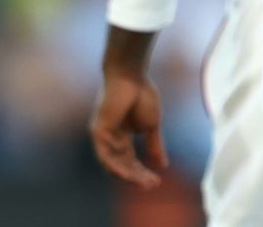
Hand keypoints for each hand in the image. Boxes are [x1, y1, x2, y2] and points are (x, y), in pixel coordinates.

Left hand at [89, 65, 166, 188]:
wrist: (132, 76)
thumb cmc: (141, 95)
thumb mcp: (152, 125)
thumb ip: (155, 144)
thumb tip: (163, 164)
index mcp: (122, 138)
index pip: (130, 162)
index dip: (142, 173)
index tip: (156, 182)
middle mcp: (110, 140)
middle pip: (121, 165)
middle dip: (136, 177)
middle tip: (151, 185)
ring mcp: (103, 137)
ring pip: (112, 164)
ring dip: (128, 175)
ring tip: (143, 181)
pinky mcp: (98, 130)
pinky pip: (105, 154)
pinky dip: (115, 164)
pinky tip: (128, 171)